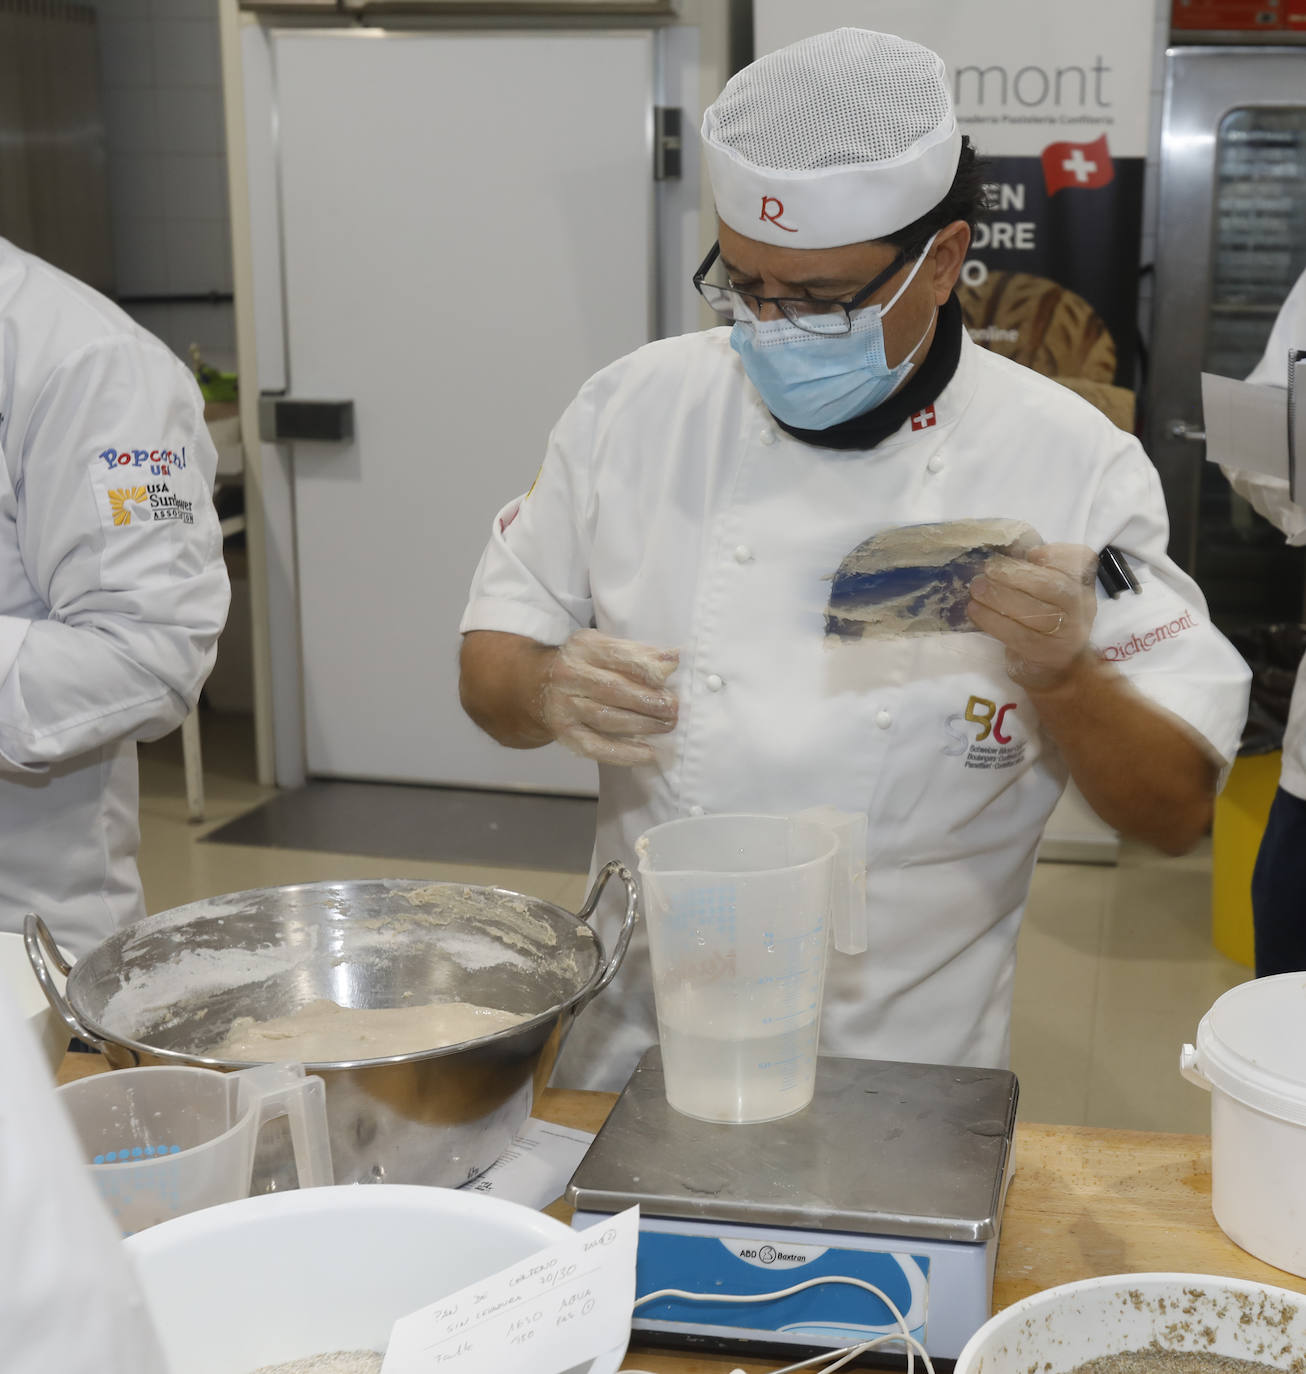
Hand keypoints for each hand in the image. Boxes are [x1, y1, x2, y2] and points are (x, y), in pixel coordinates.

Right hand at [537, 628, 678, 765]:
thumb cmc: (584, 666)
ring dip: (642, 725)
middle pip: (613, 689)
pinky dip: (624, 753)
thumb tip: (672, 660)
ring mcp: (564, 706)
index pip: (617, 655)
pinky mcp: (564, 733)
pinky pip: (596, 747)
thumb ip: (638, 653)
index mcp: (583, 648)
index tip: (670, 675)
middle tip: (673, 708)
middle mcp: (570, 675)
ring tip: (667, 726)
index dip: (645, 666)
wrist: (537, 686)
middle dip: (648, 700)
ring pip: (607, 718)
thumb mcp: (604, 649)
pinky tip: (648, 754)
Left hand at [967, 543, 1097, 690]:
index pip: (1081, 560)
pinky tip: (974, 610)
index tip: (1031, 552)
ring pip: (1034, 612)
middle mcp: (1080, 607)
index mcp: (1081, 584)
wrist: (1059, 669)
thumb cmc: (1047, 622)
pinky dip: (992, 621)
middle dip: (1016, 574)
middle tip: (988, 569)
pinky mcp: (1046, 654)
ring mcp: (1067, 634)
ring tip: (976, 588)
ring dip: (999, 597)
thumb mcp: (1049, 594)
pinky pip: (1017, 635)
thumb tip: (1003, 552)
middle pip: (1053, 586)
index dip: (1057, 554)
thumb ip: (1035, 572)